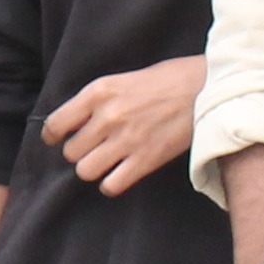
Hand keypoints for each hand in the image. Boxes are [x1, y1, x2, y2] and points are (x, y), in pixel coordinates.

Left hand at [42, 55, 205, 195]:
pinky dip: (112, 184)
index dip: (54, 136)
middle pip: (70, 152)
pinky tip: (120, 175)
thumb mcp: (124, 79)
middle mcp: (107, 117)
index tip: (58, 139)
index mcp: (98, 92)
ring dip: (94, 169)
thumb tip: (76, 122)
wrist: (209, 88)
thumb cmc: (168, 80)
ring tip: (107, 161)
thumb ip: (98, 100)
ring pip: (85, 171)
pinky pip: (111, 185)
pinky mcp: (146, 160)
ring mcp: (126, 140)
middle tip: (95, 147)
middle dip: (80, 152)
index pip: (54, 124)